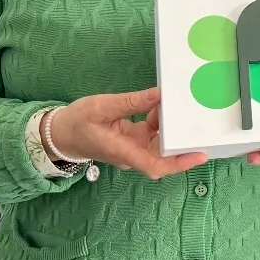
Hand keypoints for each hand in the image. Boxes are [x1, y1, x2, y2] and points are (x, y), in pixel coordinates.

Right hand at [49, 87, 207, 179]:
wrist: (60, 133)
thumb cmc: (76, 123)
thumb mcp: (102, 107)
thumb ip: (132, 102)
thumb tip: (160, 95)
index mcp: (123, 151)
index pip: (155, 164)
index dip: (180, 163)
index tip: (200, 155)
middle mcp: (132, 154)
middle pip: (164, 154)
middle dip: (182, 140)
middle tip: (198, 121)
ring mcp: (133, 148)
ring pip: (160, 142)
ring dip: (169, 126)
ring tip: (176, 106)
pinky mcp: (133, 140)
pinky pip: (153, 133)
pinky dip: (159, 121)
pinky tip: (158, 105)